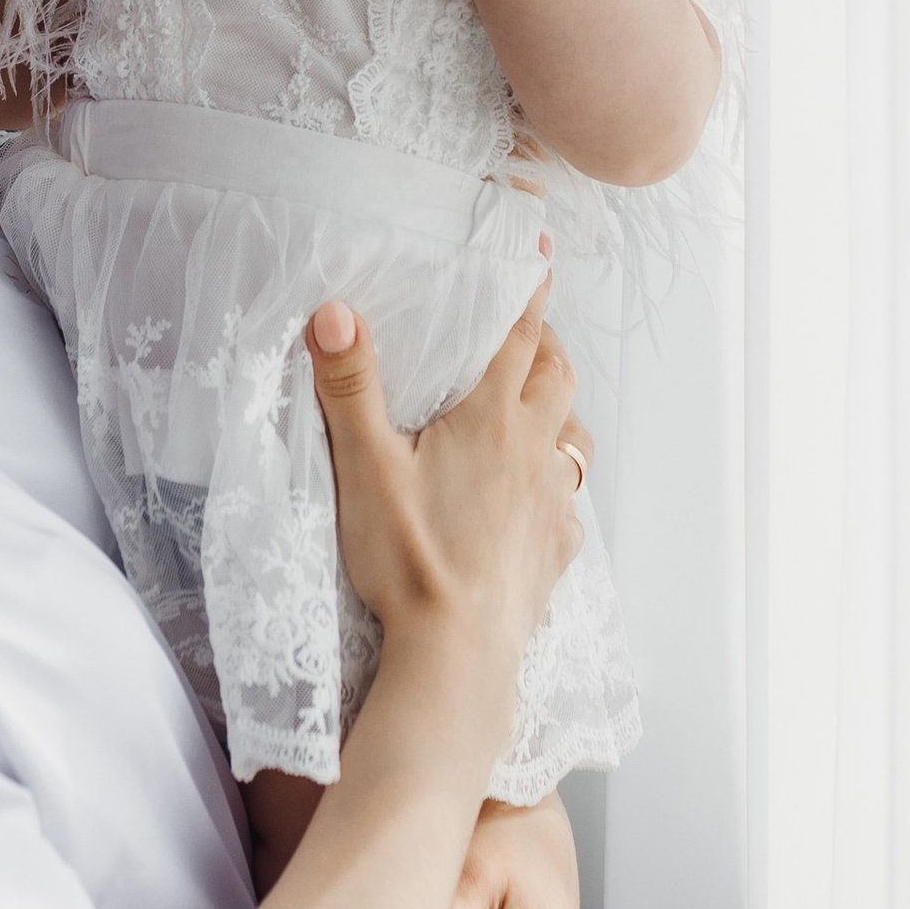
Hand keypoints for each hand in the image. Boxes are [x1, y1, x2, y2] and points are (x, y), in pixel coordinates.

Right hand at [305, 290, 586, 680]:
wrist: (457, 655)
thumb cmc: (410, 559)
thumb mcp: (366, 467)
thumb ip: (352, 387)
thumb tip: (335, 312)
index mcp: (490, 420)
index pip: (520, 334)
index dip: (529, 289)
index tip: (539, 253)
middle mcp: (534, 451)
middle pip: (558, 377)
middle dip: (547, 346)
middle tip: (528, 332)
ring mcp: (552, 503)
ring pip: (574, 438)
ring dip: (561, 411)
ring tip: (538, 407)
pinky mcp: (556, 551)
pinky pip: (569, 504)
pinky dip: (558, 486)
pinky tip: (536, 499)